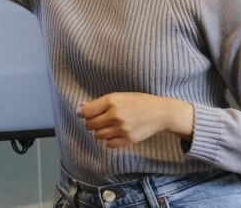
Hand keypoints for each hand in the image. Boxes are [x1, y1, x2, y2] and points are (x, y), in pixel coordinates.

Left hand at [77, 93, 192, 148]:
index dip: (83, 113)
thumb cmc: (138, 102)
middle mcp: (115, 115)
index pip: (86, 112)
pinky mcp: (128, 140)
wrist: (160, 112)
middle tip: (98, 120)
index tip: (83, 114)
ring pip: (98, 136)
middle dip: (91, 123)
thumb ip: (99, 103)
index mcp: (111, 101)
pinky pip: (109, 144)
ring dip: (100, 132)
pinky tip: (115, 134)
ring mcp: (122, 129)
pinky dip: (109, 140)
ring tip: (108, 126)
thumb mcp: (118, 96)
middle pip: (90, 125)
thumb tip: (80, 108)